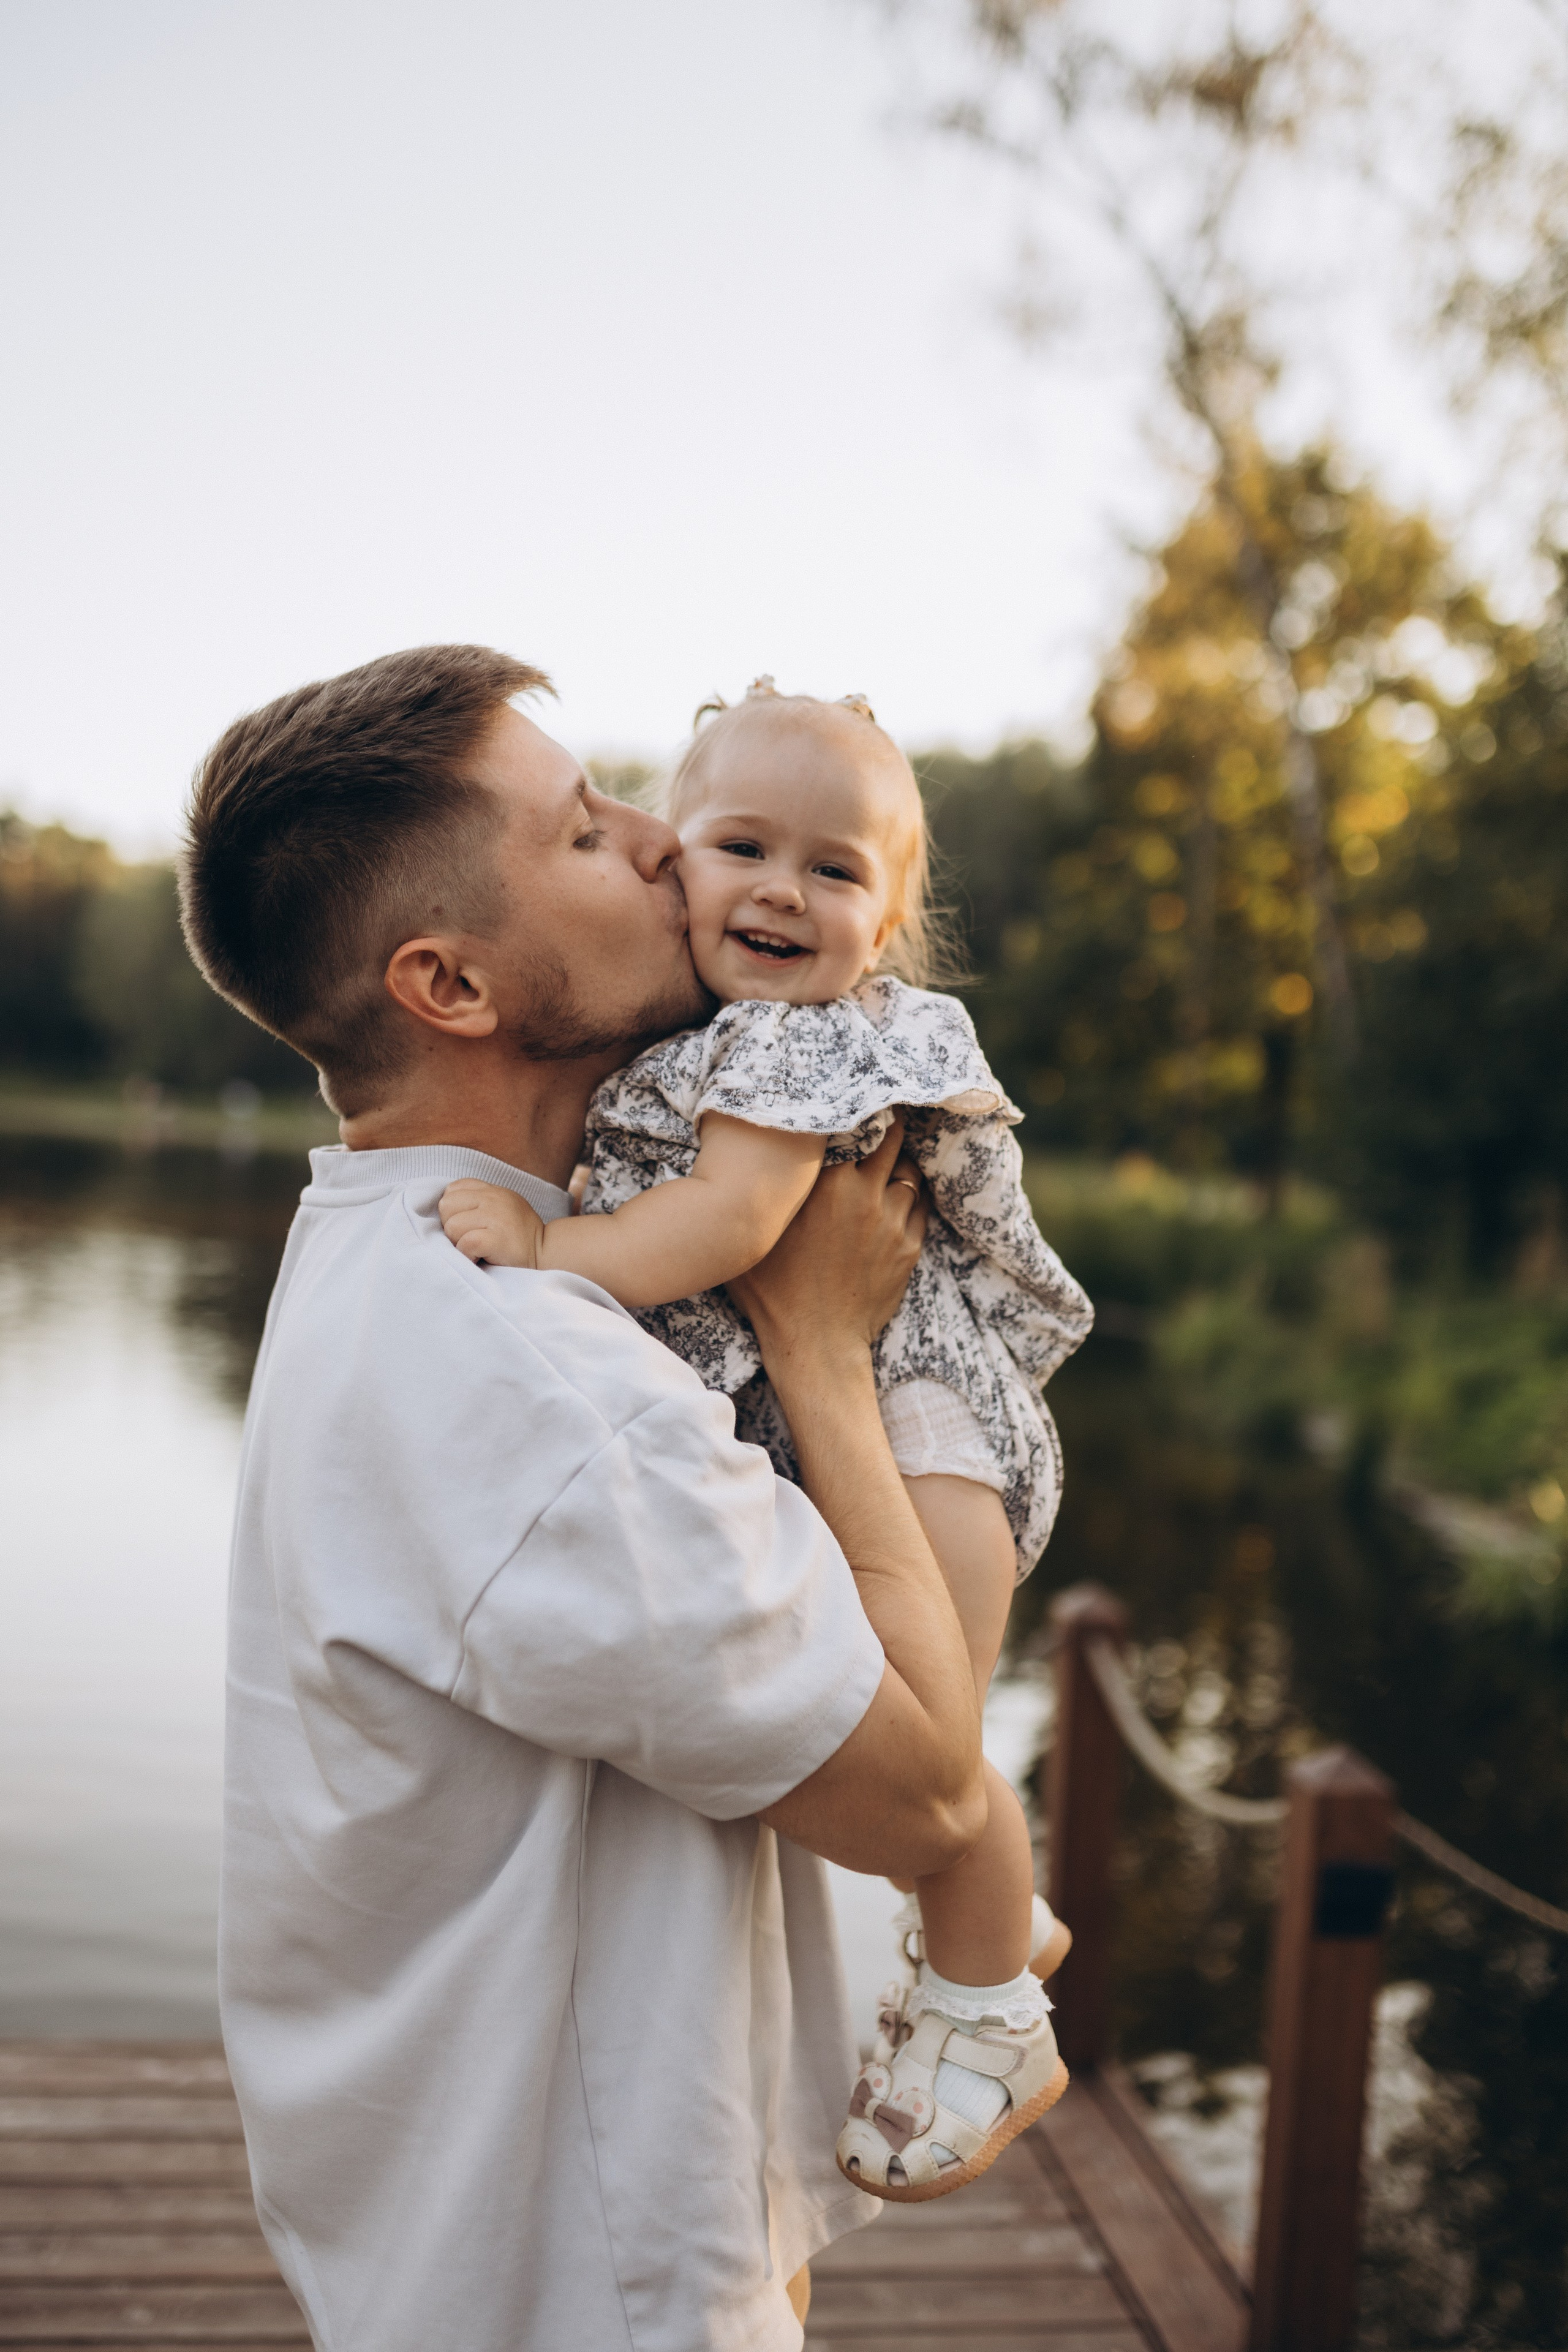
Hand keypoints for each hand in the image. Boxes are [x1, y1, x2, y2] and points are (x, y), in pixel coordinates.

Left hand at [439, 1179, 544, 1267]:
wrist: (547, 1254)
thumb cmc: (517, 1237)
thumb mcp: (501, 1209)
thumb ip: (477, 1203)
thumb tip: (444, 1210)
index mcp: (492, 1190)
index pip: (452, 1190)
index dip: (453, 1211)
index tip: (467, 1225)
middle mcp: (493, 1198)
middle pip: (446, 1206)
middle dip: (452, 1227)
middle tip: (470, 1238)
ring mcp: (496, 1216)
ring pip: (452, 1226)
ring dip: (459, 1243)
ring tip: (478, 1249)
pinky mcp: (497, 1238)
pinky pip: (465, 1243)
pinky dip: (467, 1255)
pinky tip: (480, 1257)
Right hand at [727, 1120, 924, 1371]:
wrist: (816, 1343)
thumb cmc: (773, 1291)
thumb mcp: (757, 1235)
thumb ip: (761, 1192)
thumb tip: (745, 1159)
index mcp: (826, 1184)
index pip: (852, 1125)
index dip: (854, 1111)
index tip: (850, 1105)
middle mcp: (864, 1194)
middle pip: (892, 1138)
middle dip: (888, 1126)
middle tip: (881, 1120)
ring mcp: (891, 1221)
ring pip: (909, 1172)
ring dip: (900, 1165)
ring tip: (887, 1163)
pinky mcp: (909, 1246)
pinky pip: (919, 1206)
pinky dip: (910, 1197)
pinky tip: (896, 1197)